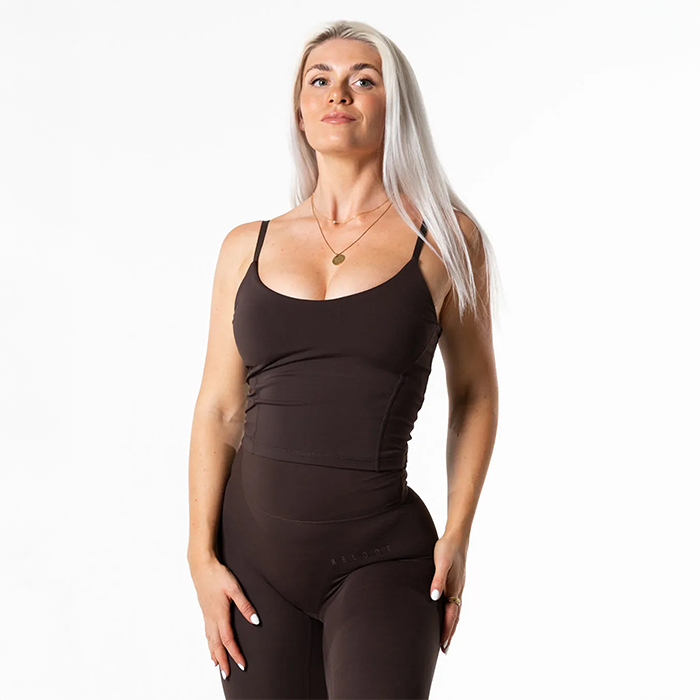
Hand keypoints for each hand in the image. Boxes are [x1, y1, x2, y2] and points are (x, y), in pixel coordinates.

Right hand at [190, 556, 259, 678]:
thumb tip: (255, 621)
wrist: (201, 566)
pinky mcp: (204, 610)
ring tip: (217, 665)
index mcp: (220, 615)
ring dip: (214, 653)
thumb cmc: (218, 575)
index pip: (228, 640)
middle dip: (223, 660)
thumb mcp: (235, 588)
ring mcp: (206, 615)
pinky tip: (210, 644)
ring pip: (210, 640)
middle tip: (227, 675)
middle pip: (216, 645)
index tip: (242, 665)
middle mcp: (211, 618)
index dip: (235, 654)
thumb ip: (245, 605)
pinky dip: (209, 643)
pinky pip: (206, 632)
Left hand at [428, 532, 466, 653]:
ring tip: (446, 635)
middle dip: (450, 632)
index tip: (443, 645)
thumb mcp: (440, 563)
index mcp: (454, 588)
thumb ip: (437, 580)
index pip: (451, 615)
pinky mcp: (455, 580)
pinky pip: (454, 601)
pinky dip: (451, 612)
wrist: (457, 535)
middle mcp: (458, 589)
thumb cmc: (447, 548)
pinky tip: (447, 611)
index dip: (447, 630)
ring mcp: (458, 585)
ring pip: (455, 609)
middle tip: (444, 648)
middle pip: (455, 616)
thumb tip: (434, 598)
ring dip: (451, 623)